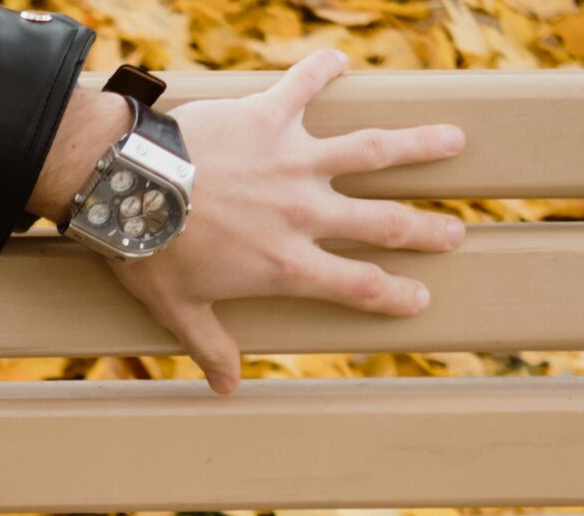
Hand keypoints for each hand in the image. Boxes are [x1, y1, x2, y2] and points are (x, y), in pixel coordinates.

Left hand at [28, 51, 468, 395]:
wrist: (128, 187)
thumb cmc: (148, 254)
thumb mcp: (179, 311)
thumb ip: (210, 346)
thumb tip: (225, 387)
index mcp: (287, 264)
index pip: (357, 286)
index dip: (394, 295)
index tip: (420, 297)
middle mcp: (305, 212)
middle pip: (384, 222)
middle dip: (426, 230)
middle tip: (455, 232)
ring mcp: (293, 161)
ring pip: (372, 150)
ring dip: (417, 145)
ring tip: (454, 141)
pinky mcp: (270, 116)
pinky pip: (304, 85)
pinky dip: (321, 69)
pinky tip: (339, 59)